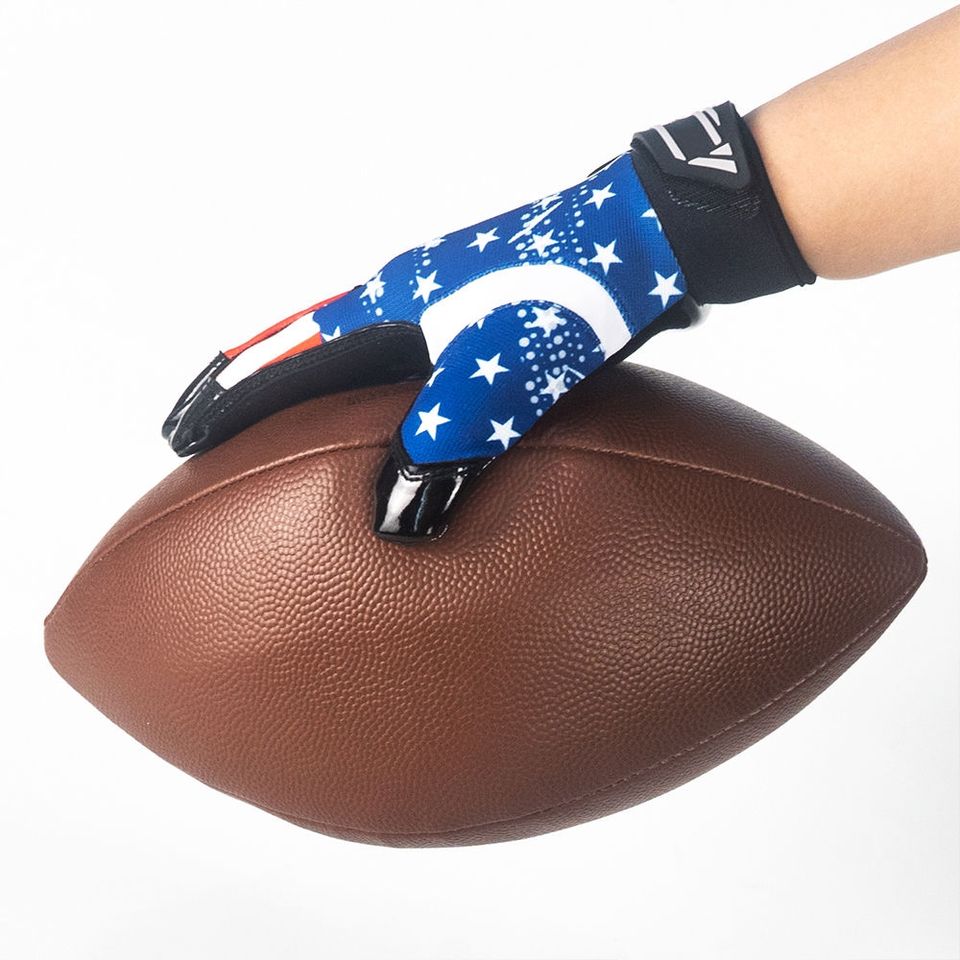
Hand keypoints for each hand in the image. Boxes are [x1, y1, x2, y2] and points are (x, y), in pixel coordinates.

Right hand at [162, 103, 810, 541]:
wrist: (648, 240)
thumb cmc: (571, 295)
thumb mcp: (500, 375)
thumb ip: (444, 445)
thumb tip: (390, 520)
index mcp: (389, 305)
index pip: (284, 356)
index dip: (231, 396)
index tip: (181, 431)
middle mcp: (406, 297)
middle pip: (305, 345)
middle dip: (255, 387)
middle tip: (212, 427)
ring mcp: (443, 300)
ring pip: (356, 351)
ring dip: (314, 387)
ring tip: (285, 427)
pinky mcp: (483, 311)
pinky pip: (409, 357)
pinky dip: (381, 389)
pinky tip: (396, 413)